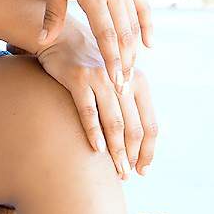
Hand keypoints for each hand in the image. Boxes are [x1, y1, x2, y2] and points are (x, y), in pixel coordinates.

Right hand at [36, 16, 158, 178]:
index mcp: (138, 80)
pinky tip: (97, 150)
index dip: (148, 151)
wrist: (62, 38)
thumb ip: (129, 103)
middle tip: (126, 174)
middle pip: (134, 127)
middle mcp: (123, 78)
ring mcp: (100, 77)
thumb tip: (139, 145)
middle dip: (131, 156)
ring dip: (116, 151)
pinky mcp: (78, 77)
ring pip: (114, 122)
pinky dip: (94, 133)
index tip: (142, 170)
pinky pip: (89, 111)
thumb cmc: (90, 65)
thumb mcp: (116, 78)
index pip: (150, 124)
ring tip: (116, 169)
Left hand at [39, 0, 153, 95]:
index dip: (111, 59)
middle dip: (124, 62)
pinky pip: (142, 6)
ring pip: (134, 22)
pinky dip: (146, 26)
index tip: (115, 82)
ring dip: (133, 49)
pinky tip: (148, 44)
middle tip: (123, 87)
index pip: (106, 33)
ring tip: (131, 71)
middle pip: (123, 33)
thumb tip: (44, 41)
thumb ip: (52, 12)